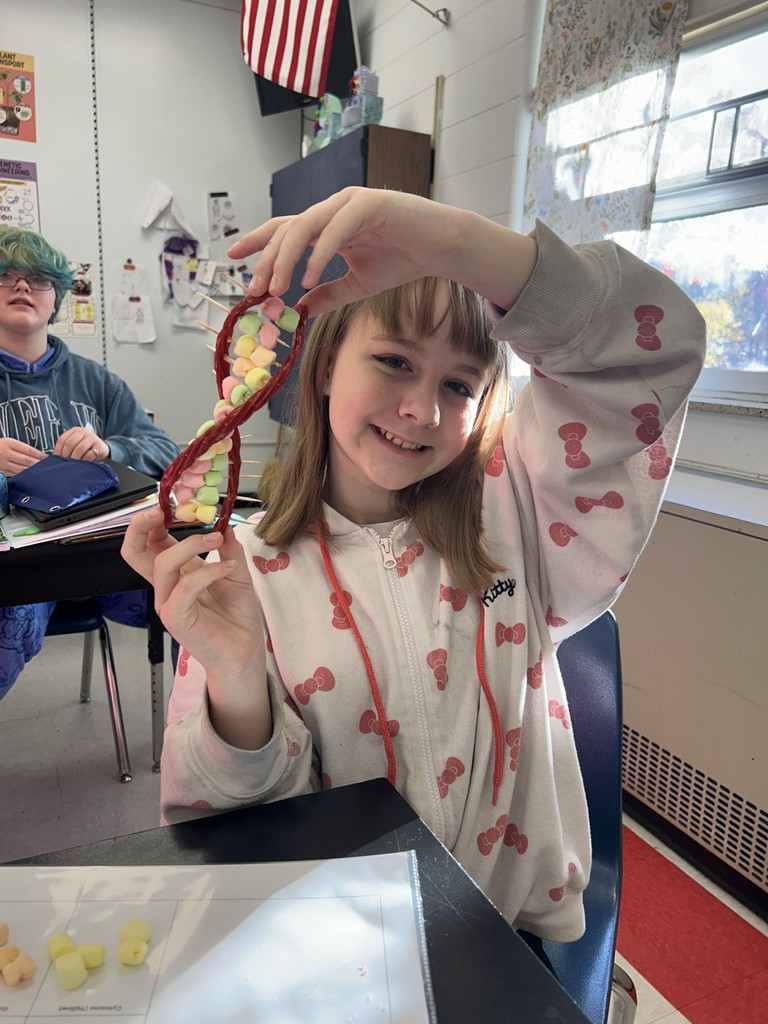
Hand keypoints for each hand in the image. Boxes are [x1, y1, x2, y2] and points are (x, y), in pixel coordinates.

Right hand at [0, 437, 45, 475]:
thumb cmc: (0, 446)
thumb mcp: (9, 442)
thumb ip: (21, 448)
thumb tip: (38, 455)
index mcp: (9, 443)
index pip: (29, 450)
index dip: (40, 455)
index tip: (48, 458)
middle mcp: (6, 453)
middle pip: (27, 460)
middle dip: (39, 464)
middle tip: (49, 466)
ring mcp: (3, 464)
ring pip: (22, 469)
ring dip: (33, 471)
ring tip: (42, 472)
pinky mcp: (2, 472)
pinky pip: (16, 474)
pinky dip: (25, 475)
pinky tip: (31, 475)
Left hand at [54, 427, 109, 460]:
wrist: (102, 449)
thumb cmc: (85, 448)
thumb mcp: (75, 444)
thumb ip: (65, 447)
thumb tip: (50, 458)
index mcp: (75, 430)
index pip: (62, 439)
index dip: (58, 450)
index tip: (56, 459)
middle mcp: (83, 432)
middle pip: (70, 443)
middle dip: (66, 455)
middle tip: (64, 464)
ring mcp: (92, 438)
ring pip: (79, 448)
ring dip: (74, 458)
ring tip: (73, 465)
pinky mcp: (99, 446)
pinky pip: (89, 454)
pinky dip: (84, 460)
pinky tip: (82, 464)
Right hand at [122, 507, 263, 678]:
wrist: (244, 652)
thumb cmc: (237, 616)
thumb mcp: (236, 574)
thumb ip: (228, 549)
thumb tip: (224, 524)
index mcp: (176, 573)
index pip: (150, 542)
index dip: (152, 521)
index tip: (172, 503)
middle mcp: (167, 586)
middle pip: (133, 552)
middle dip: (140, 526)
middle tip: (162, 510)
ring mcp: (168, 603)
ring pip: (162, 563)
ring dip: (191, 544)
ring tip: (218, 539)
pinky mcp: (176, 618)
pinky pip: (185, 586)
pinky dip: (208, 571)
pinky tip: (227, 568)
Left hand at [227, 186, 536, 315]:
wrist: (441, 247)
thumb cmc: (402, 259)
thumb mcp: (357, 285)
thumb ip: (327, 295)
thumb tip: (298, 312)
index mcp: (327, 223)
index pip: (284, 229)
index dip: (258, 241)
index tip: (233, 257)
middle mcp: (332, 208)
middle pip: (287, 229)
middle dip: (267, 259)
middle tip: (255, 289)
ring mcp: (349, 203)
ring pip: (304, 226)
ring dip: (287, 258)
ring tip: (277, 287)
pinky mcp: (369, 205)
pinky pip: (335, 230)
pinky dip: (320, 255)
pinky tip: (309, 279)